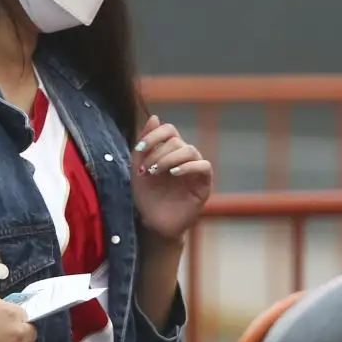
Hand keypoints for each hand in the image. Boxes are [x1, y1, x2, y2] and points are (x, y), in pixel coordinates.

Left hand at [131, 116, 212, 243]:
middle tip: (146, 169)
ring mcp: (195, 170)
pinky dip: (188, 166)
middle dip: (158, 153)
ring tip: (157, 172)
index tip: (140, 149)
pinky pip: (203, 166)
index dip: (155, 134)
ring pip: (190, 150)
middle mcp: (183, 157)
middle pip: (176, 141)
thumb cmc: (147, 197)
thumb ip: (144, 144)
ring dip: (170, 158)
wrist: (154, 223)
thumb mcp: (138, 168)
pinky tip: (174, 174)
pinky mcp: (204, 184)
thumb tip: (154, 117)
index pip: (169, 130)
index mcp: (169, 151)